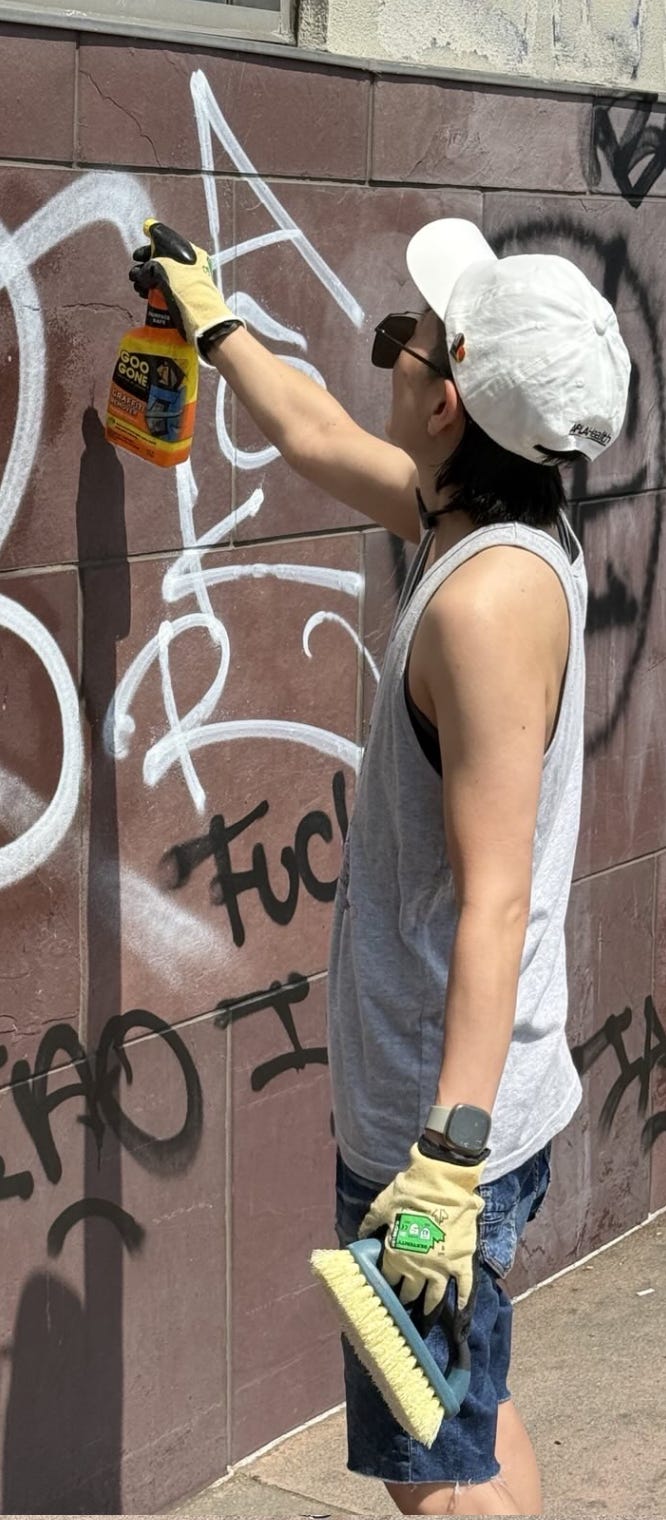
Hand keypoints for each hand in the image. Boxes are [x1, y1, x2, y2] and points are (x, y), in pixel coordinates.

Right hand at [129, 219, 244, 353]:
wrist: (200, 321)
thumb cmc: (185, 290)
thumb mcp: (165, 269)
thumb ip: (150, 265)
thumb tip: (141, 272)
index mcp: (190, 253)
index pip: (166, 243)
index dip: (149, 247)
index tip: (136, 256)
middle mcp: (189, 266)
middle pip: (161, 261)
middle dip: (144, 267)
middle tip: (134, 274)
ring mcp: (186, 283)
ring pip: (160, 276)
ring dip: (145, 280)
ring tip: (137, 286)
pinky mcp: (181, 298)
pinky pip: (163, 290)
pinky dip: (151, 290)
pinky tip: (142, 294)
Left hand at [358, 1140, 484, 1319]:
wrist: (442, 1182)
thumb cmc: (409, 1192)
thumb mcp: (382, 1205)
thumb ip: (370, 1223)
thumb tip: (361, 1235)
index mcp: (396, 1255)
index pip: (387, 1278)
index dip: (384, 1285)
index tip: (382, 1293)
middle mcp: (417, 1268)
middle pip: (409, 1291)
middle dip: (404, 1299)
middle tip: (403, 1307)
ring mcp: (442, 1268)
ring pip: (433, 1297)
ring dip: (428, 1309)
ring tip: (425, 1319)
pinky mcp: (461, 1262)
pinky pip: (464, 1287)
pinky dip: (462, 1301)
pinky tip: (459, 1312)